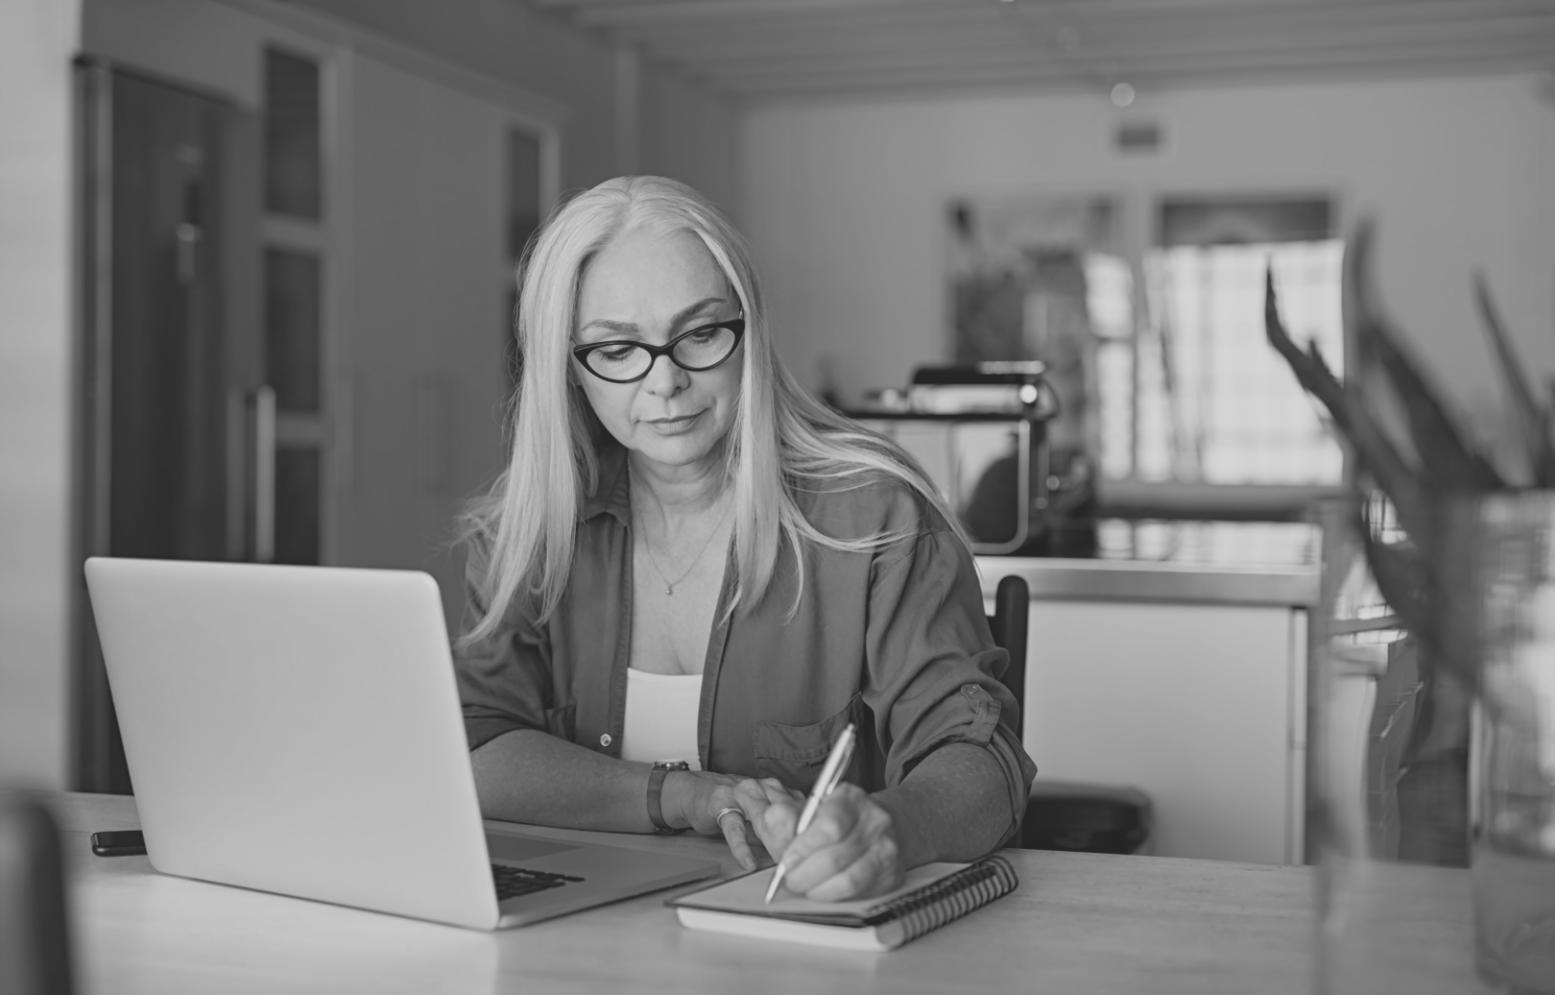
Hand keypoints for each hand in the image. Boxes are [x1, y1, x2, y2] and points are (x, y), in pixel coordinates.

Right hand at [663, 772, 803, 870]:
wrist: (696, 791)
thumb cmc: (733, 805)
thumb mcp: (765, 814)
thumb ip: (787, 827)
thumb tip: (811, 855)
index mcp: (779, 790)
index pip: (805, 810)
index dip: (814, 834)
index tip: (822, 855)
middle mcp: (764, 788)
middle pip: (790, 813)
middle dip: (800, 840)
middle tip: (806, 865)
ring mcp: (742, 794)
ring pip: (765, 818)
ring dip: (776, 842)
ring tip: (783, 864)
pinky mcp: (721, 804)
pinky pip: (735, 828)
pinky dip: (742, 848)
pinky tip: (748, 863)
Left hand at [759, 783, 904, 900]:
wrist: (879, 825)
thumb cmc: (838, 819)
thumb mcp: (812, 808)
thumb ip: (788, 817)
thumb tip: (771, 820)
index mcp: (851, 798)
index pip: (829, 827)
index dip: (803, 849)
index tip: (786, 862)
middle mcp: (875, 821)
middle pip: (836, 858)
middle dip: (804, 875)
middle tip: (790, 880)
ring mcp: (888, 848)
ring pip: (849, 881)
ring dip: (818, 890)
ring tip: (805, 887)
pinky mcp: (893, 874)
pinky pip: (860, 894)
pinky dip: (836, 897)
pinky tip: (824, 890)